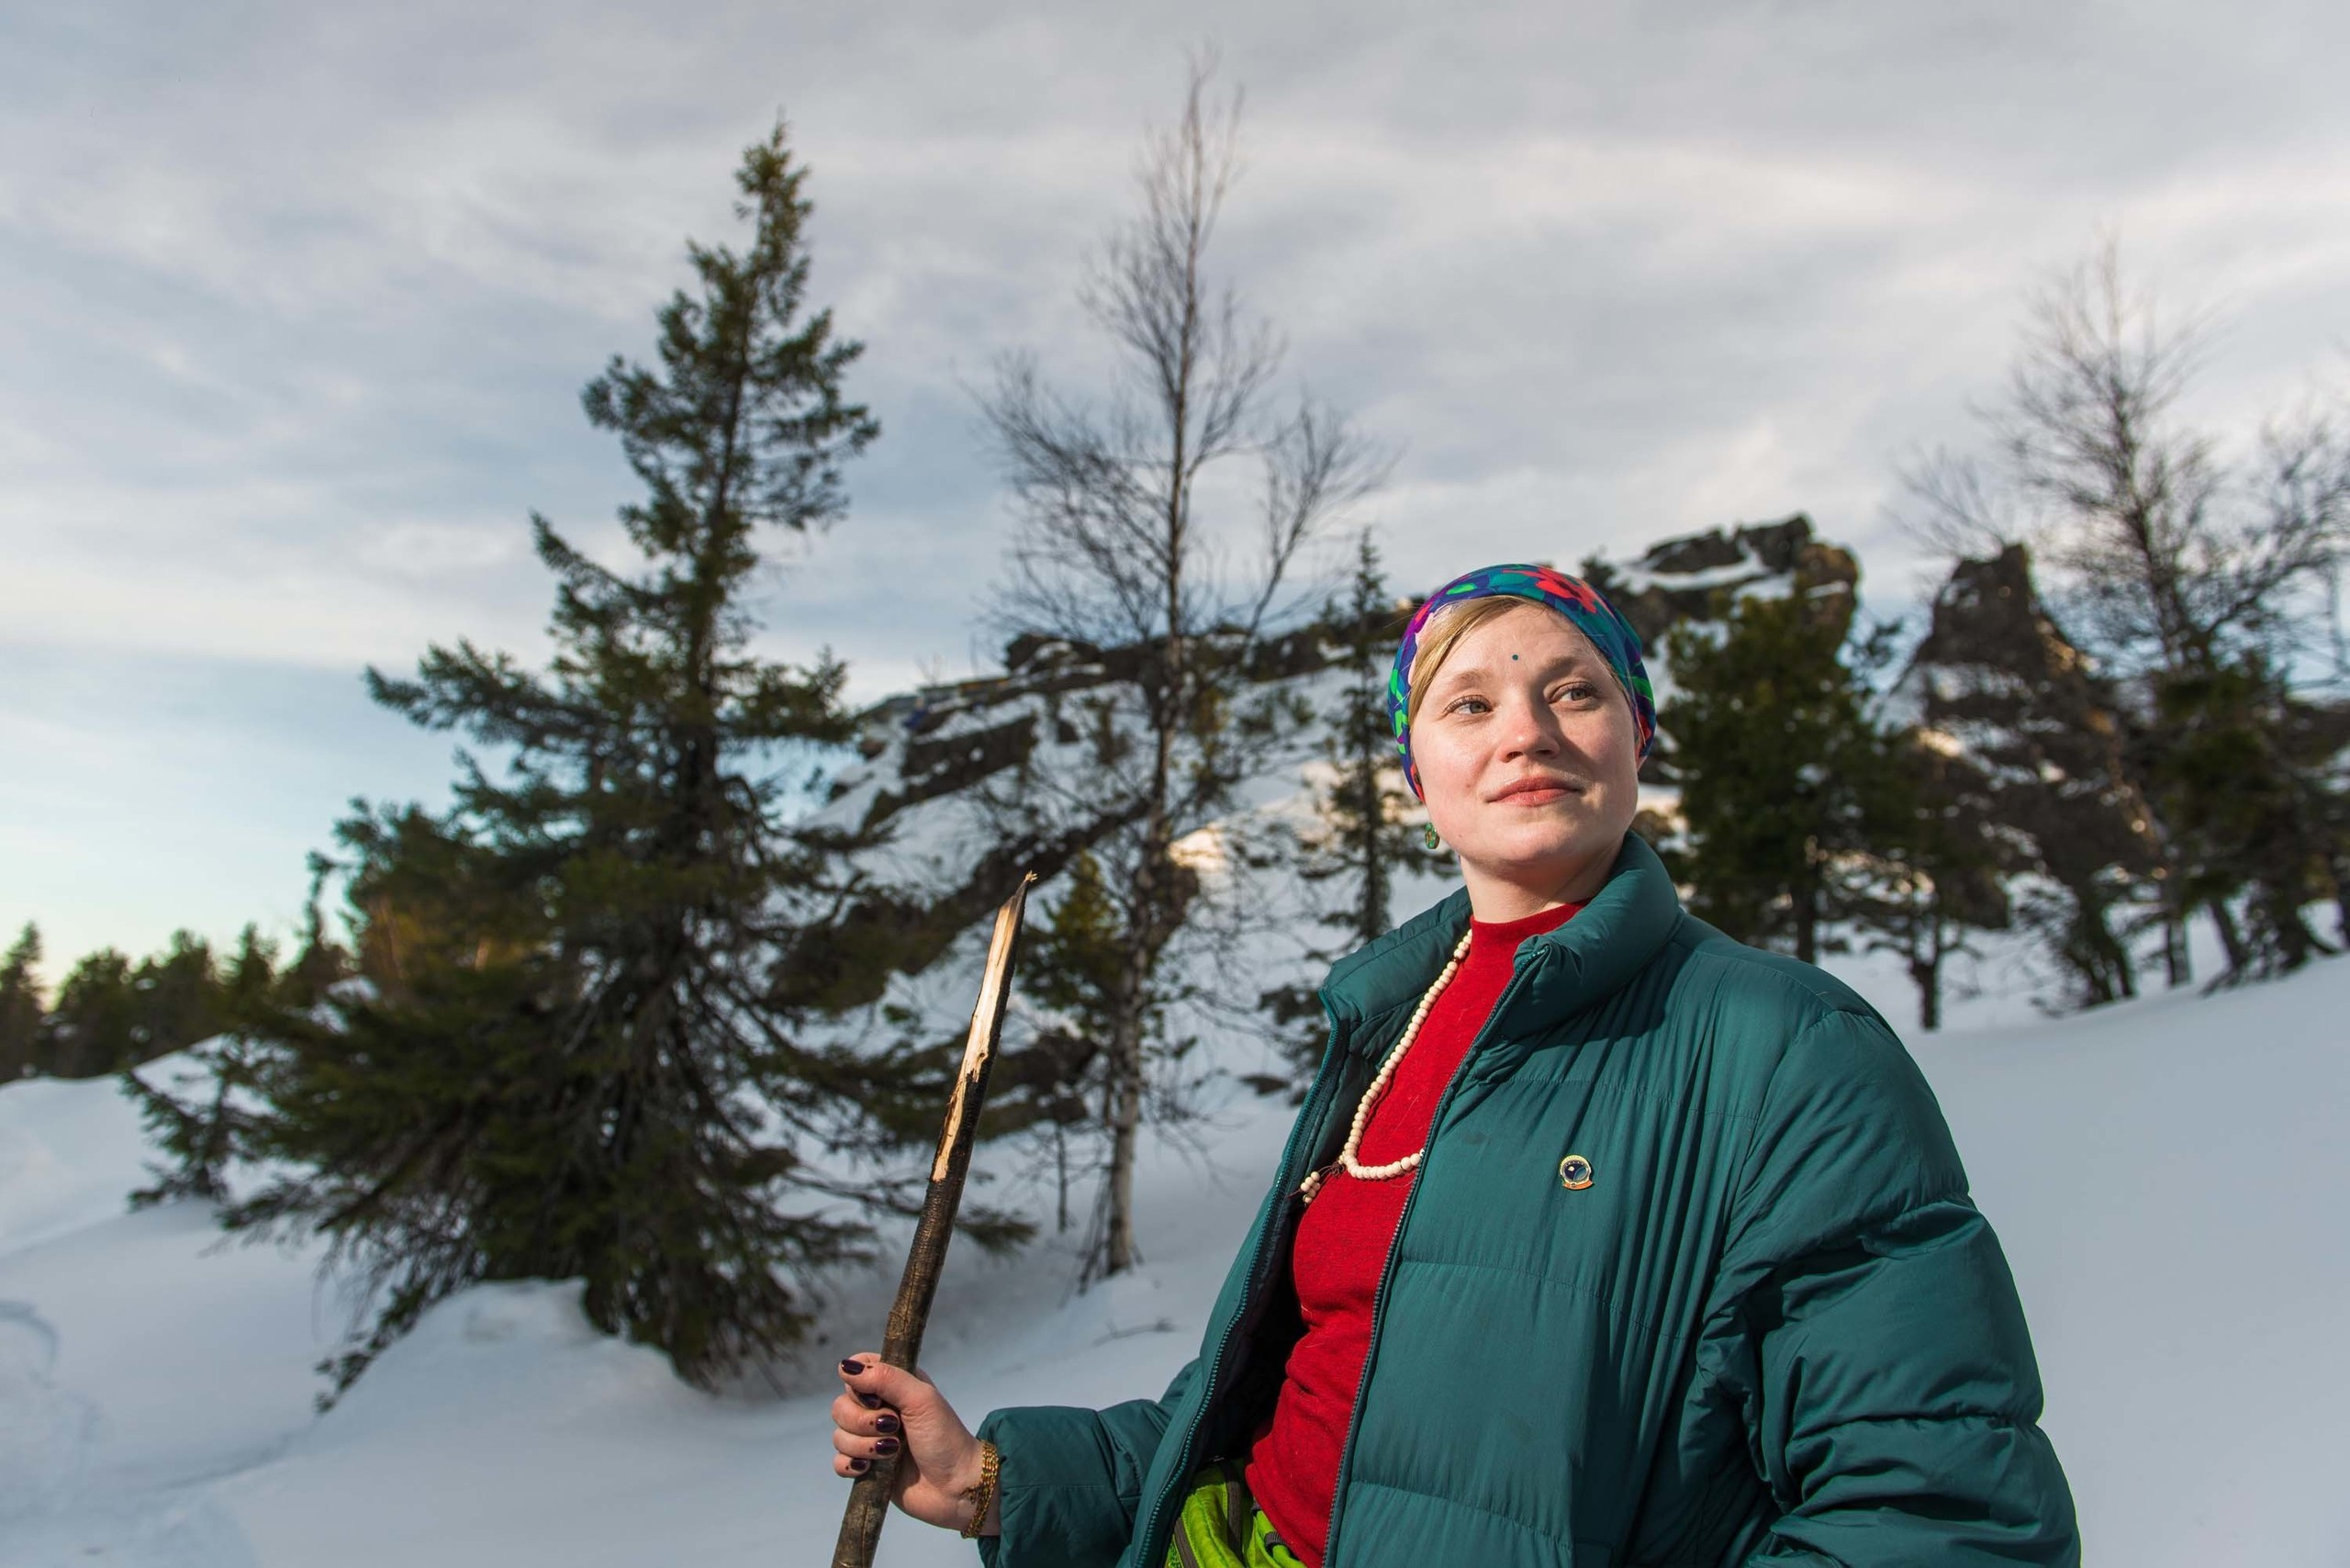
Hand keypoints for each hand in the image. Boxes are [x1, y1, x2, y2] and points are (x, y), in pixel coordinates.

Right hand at [830, 1353, 999, 1536]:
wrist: (956, 1487)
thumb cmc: (946, 1438)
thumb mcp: (922, 1399)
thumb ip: (886, 1378)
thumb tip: (846, 1367)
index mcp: (894, 1385)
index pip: (857, 1370)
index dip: (858, 1384)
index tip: (878, 1398)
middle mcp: (880, 1409)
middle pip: (841, 1405)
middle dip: (863, 1421)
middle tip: (894, 1427)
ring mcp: (872, 1439)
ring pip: (839, 1435)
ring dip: (864, 1445)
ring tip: (893, 1452)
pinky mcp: (868, 1466)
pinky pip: (839, 1462)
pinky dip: (851, 1465)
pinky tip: (870, 1468)